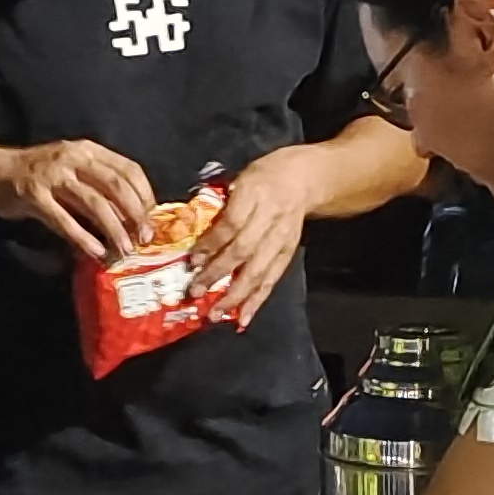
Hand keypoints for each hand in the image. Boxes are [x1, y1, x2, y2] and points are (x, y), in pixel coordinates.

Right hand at [0, 137, 159, 257]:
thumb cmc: (37, 175)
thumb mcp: (71, 170)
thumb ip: (97, 185)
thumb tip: (130, 215)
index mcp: (87, 150)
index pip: (128, 169)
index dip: (145, 194)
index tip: (151, 218)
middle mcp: (73, 158)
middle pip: (116, 186)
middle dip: (134, 214)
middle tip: (144, 238)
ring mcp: (53, 175)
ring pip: (94, 204)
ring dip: (114, 229)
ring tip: (124, 250)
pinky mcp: (34, 195)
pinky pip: (64, 220)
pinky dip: (83, 238)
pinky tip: (95, 252)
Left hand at [182, 149, 315, 325]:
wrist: (304, 178)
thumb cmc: (264, 176)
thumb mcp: (239, 178)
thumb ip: (219, 203)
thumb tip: (189, 229)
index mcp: (255, 193)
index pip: (232, 224)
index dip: (211, 244)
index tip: (192, 259)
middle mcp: (270, 218)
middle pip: (243, 251)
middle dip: (217, 274)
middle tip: (195, 291)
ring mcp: (281, 239)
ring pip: (258, 271)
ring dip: (235, 296)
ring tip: (215, 313)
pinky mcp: (288, 253)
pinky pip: (271, 280)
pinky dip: (256, 301)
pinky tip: (242, 318)